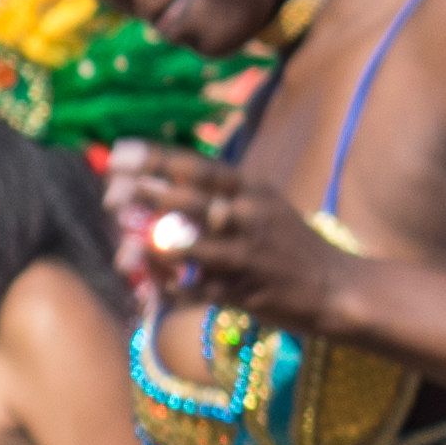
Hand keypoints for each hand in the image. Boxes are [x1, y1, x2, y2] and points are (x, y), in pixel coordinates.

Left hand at [104, 141, 349, 329]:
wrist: (336, 287)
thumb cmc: (284, 244)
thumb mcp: (259, 207)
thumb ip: (213, 197)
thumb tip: (151, 187)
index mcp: (251, 190)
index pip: (199, 167)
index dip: (156, 159)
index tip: (117, 153)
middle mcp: (249, 217)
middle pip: (191, 201)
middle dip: (147, 196)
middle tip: (109, 195)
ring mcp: (246, 255)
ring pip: (190, 248)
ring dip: (150, 249)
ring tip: (122, 252)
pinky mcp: (243, 292)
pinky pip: (193, 290)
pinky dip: (166, 289)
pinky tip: (146, 288)